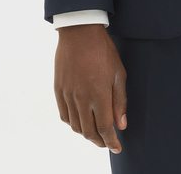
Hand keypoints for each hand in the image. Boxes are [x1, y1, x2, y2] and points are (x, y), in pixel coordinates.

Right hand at [54, 24, 127, 153]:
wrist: (80, 32)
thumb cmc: (103, 50)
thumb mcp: (119, 73)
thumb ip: (120, 101)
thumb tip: (121, 124)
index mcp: (99, 94)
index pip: (105, 128)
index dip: (111, 141)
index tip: (117, 147)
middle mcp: (82, 98)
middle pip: (89, 131)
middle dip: (100, 141)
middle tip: (107, 142)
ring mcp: (68, 95)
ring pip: (76, 126)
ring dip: (86, 134)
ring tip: (96, 132)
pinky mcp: (59, 90)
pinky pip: (65, 116)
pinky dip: (73, 123)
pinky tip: (81, 121)